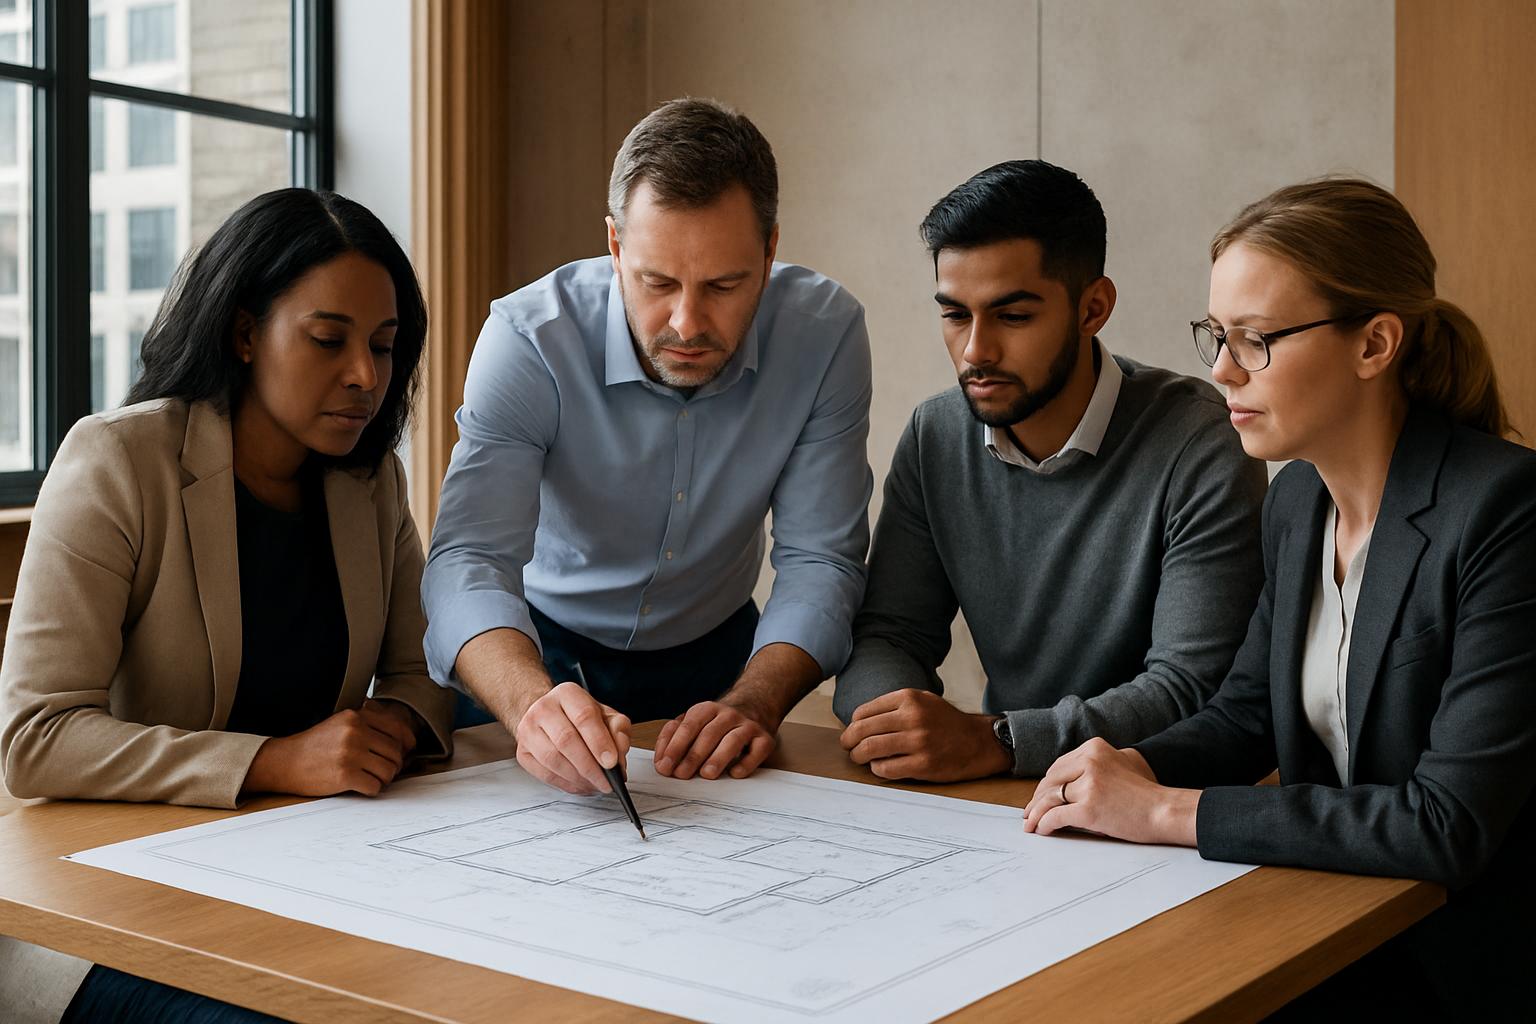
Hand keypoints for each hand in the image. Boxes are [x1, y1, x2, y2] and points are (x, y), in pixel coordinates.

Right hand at [242, 699, 419, 797]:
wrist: (284, 762)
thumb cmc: (316, 746)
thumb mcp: (341, 724)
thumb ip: (370, 725)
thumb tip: (407, 739)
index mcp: (356, 716)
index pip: (398, 728)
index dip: (406, 743)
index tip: (405, 752)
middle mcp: (355, 732)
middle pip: (396, 752)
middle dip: (394, 765)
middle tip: (384, 770)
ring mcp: (350, 754)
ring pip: (389, 771)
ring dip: (385, 779)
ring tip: (372, 778)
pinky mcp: (344, 775)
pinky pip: (375, 786)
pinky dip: (373, 789)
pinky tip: (362, 786)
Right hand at [513, 681, 631, 794]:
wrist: (549, 716)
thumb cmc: (579, 716)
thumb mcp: (606, 715)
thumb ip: (618, 731)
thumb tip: (618, 756)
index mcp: (568, 694)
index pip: (583, 717)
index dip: (599, 742)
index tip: (611, 763)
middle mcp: (544, 708)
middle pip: (566, 740)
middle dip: (589, 766)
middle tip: (606, 781)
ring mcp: (528, 730)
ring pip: (553, 760)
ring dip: (578, 778)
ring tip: (595, 785)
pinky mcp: (523, 752)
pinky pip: (545, 774)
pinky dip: (566, 784)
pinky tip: (581, 785)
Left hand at [653, 700, 775, 779]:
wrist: (755, 705)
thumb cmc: (716, 722)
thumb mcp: (692, 721)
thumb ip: (673, 736)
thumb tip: (662, 760)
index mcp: (706, 709)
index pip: (688, 726)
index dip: (675, 747)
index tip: (665, 766)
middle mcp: (728, 715)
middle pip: (709, 734)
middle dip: (693, 755)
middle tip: (682, 774)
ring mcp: (748, 726)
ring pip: (733, 740)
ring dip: (718, 758)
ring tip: (707, 774)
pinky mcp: (764, 739)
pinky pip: (757, 750)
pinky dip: (747, 763)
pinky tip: (736, 773)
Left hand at [839, 689, 1012, 781]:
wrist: (979, 742)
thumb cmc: (946, 722)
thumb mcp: (922, 701)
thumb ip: (894, 706)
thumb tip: (858, 721)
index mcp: (909, 699)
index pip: (864, 712)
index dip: (853, 725)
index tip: (853, 732)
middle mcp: (913, 718)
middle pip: (862, 730)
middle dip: (849, 741)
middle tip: (848, 747)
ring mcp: (919, 742)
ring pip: (870, 749)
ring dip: (858, 756)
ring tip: (859, 758)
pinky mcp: (923, 765)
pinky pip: (886, 769)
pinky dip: (876, 769)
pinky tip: (879, 767)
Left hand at [1021, 738, 1198, 845]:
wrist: (1165, 811)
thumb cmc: (1147, 793)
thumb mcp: (1123, 762)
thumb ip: (1098, 762)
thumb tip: (1069, 777)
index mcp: (1095, 748)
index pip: (1059, 767)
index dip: (1046, 784)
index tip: (1039, 797)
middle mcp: (1090, 761)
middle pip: (1051, 781)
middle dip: (1037, 799)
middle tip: (1029, 813)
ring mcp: (1090, 784)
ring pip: (1050, 798)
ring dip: (1036, 813)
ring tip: (1031, 825)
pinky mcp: (1090, 808)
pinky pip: (1056, 815)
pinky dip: (1045, 824)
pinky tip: (1043, 830)